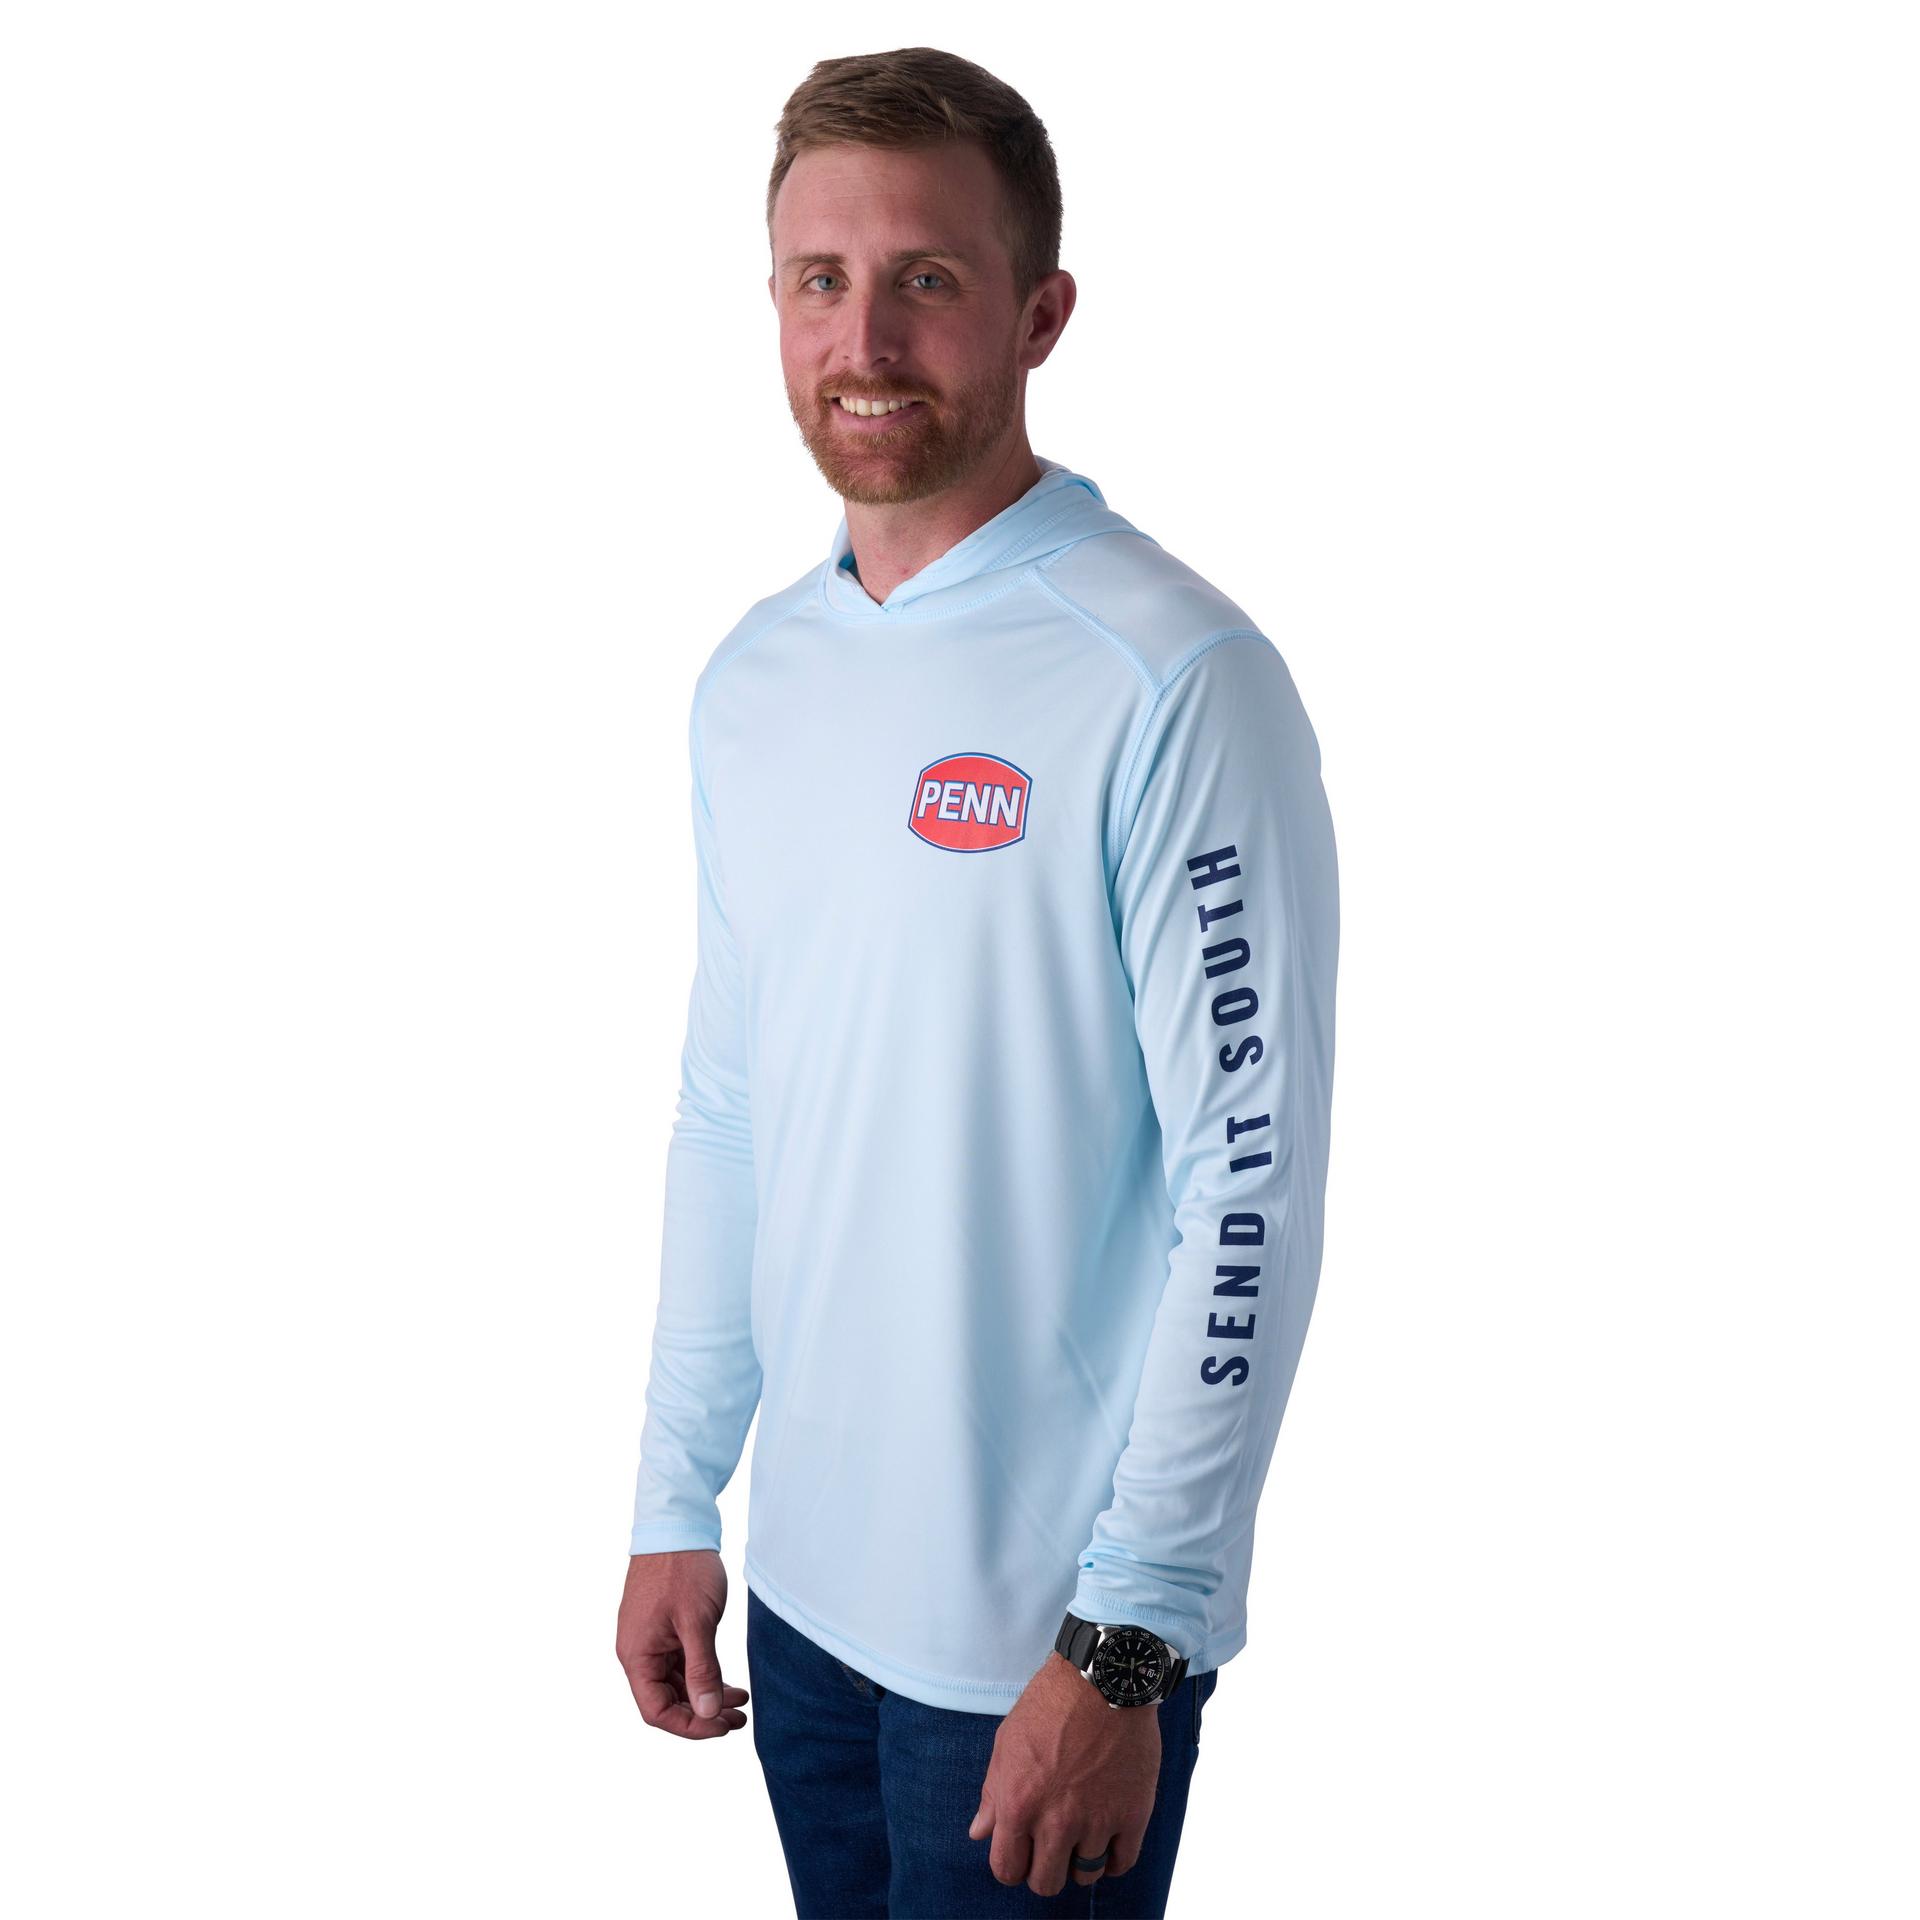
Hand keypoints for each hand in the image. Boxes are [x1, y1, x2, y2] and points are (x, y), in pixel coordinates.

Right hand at [615, 1549, 750, 1738]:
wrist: (677, 1525)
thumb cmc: (683, 1569)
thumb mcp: (697, 1622)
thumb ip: (702, 1669)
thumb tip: (707, 1712)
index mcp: (637, 1655)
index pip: (657, 1711)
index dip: (691, 1725)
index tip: (723, 1726)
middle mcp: (638, 1652)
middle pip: (666, 1701)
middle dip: (703, 1713)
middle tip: (739, 1719)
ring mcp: (650, 1640)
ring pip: (676, 1683)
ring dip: (706, 1695)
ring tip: (741, 1702)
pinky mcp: (663, 1629)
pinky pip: (680, 1663)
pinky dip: (703, 1675)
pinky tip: (727, 1680)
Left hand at [968, 1652, 1159, 1895]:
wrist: (1103, 1678)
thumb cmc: (1050, 1705)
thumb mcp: (1007, 1742)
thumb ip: (993, 1794)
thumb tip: (979, 1833)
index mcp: (1018, 1804)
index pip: (1007, 1870)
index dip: (1013, 1866)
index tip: (1022, 1853)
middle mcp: (1055, 1821)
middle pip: (1046, 1882)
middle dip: (1045, 1869)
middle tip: (1052, 1846)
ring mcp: (1096, 1821)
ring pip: (1085, 1875)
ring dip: (1081, 1860)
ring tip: (1082, 1833)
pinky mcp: (1132, 1815)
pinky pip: (1122, 1863)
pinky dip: (1114, 1857)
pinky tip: (1108, 1836)